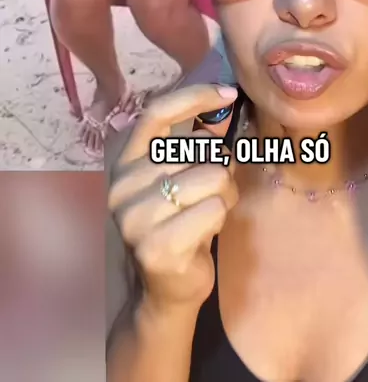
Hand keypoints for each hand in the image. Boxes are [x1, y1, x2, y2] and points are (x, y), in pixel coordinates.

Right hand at [108, 84, 238, 311]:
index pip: (156, 113)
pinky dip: (221, 219)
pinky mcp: (157, 247)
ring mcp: (136, 218)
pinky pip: (215, 209)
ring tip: (208, 213)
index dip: (193, 97)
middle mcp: (123, 186)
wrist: (163, 291)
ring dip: (225, 195)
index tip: (228, 92)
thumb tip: (224, 100)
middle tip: (211, 193)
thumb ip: (194, 143)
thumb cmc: (178, 224)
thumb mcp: (179, 177)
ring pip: (213, 177)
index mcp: (125, 162)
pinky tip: (204, 235)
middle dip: (220, 168)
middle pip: (199, 150)